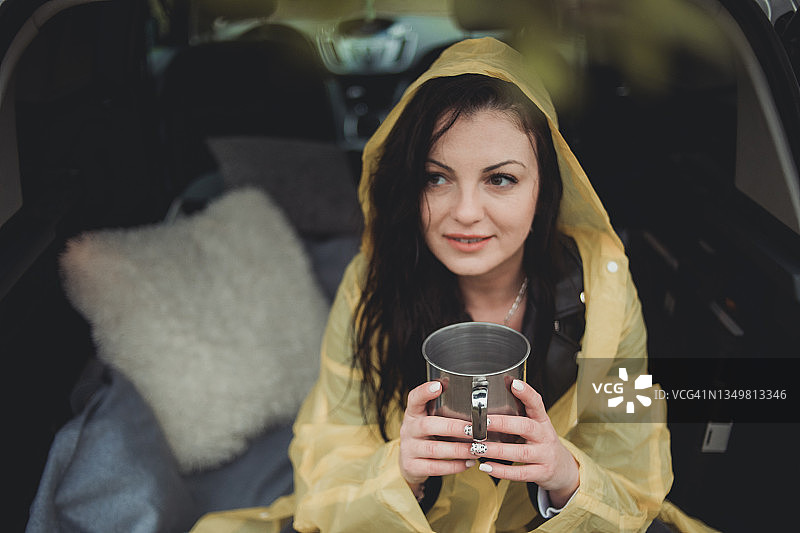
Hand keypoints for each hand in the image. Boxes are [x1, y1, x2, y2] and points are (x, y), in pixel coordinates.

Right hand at [398, 381, 473, 493]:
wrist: (410, 463)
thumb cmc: (426, 436)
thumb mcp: (428, 420)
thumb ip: (443, 410)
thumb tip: (470, 397)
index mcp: (413, 414)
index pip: (414, 398)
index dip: (425, 392)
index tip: (438, 386)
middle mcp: (408, 430)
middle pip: (428, 425)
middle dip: (453, 427)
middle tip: (473, 430)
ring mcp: (408, 449)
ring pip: (434, 449)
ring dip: (458, 450)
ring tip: (476, 449)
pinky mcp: (412, 467)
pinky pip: (435, 467)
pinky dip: (454, 466)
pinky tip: (468, 463)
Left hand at [469, 379, 579, 507]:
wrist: (563, 468)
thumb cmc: (541, 441)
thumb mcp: (537, 424)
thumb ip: (521, 411)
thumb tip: (496, 390)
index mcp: (542, 420)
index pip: (537, 403)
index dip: (526, 393)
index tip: (513, 383)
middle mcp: (545, 436)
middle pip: (525, 427)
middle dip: (502, 423)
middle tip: (482, 421)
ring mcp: (544, 455)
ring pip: (520, 452)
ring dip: (496, 450)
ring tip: (476, 447)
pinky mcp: (541, 473)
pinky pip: (520, 473)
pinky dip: (501, 471)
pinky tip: (486, 466)